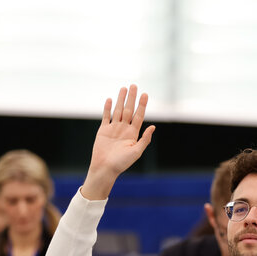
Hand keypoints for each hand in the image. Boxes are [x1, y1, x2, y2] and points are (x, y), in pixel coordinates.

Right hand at [82, 84, 155, 199]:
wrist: (105, 168)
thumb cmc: (122, 163)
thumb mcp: (136, 152)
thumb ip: (144, 139)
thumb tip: (153, 127)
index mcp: (133, 133)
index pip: (139, 115)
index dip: (142, 105)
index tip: (145, 94)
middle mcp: (124, 129)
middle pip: (129, 110)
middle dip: (132, 98)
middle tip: (134, 85)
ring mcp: (114, 129)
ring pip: (118, 110)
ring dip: (120, 99)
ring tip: (123, 88)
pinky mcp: (103, 130)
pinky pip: (106, 117)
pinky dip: (107, 108)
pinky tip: (109, 99)